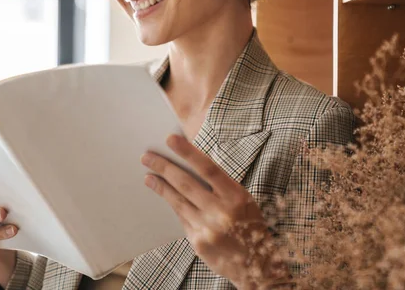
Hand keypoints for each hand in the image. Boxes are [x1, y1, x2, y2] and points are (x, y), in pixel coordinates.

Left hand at [141, 135, 289, 288]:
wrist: (256, 263)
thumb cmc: (249, 225)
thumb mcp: (243, 200)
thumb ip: (220, 185)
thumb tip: (191, 164)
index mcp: (236, 196)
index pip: (208, 168)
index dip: (188, 152)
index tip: (170, 139)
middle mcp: (222, 211)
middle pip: (186, 183)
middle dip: (164, 167)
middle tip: (147, 156)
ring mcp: (208, 228)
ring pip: (178, 201)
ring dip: (161, 186)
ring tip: (149, 176)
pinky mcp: (198, 242)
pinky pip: (182, 219)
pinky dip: (173, 205)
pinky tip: (165, 196)